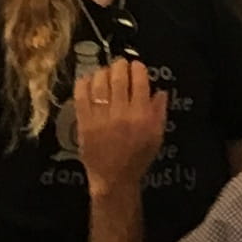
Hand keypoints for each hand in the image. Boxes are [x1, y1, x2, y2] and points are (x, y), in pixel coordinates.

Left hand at [70, 62, 170, 192]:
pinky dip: (83, 83)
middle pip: (118, 79)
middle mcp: (120, 114)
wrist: (114, 178)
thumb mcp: (156, 136)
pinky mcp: (83, 122)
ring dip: (102, 72)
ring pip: (99, 84)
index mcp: (141, 116)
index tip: (136, 65)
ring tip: (105, 71)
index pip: (139, 83)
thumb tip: (160, 90)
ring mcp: (100, 117)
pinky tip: (87, 79)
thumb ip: (159, 112)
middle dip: (119, 65)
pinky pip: (81, 96)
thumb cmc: (138, 157)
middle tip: (120, 63)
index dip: (137, 68)